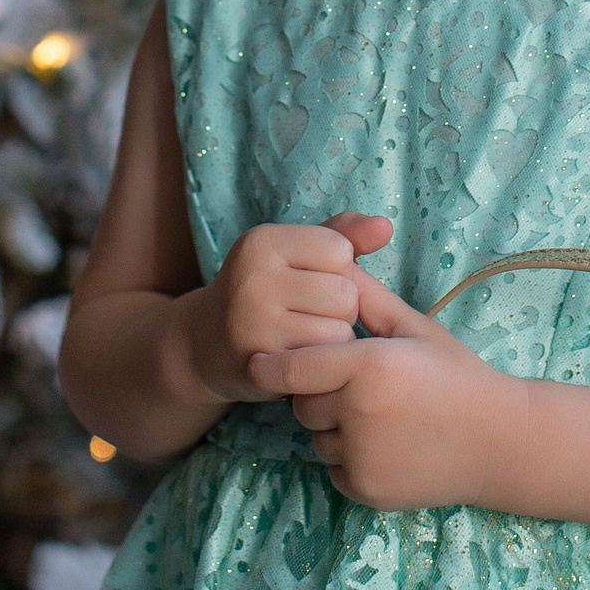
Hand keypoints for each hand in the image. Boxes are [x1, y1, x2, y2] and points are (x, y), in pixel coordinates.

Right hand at [185, 212, 393, 404]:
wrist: (203, 345)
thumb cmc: (264, 291)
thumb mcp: (294, 253)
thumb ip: (343, 234)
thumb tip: (386, 227)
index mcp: (262, 241)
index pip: (339, 250)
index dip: (337, 269)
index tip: (310, 279)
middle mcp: (253, 277)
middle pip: (345, 293)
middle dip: (340, 307)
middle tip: (308, 314)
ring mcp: (253, 323)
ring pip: (340, 330)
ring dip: (333, 338)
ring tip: (305, 335)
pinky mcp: (261, 363)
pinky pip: (324, 362)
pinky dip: (321, 363)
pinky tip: (298, 357)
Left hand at [250, 263, 528, 512]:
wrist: (500, 442)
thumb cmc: (457, 375)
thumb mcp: (414, 328)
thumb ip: (367, 297)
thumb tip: (334, 262)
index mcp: (368, 366)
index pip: (291, 369)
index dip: (271, 366)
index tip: (261, 363)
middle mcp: (359, 413)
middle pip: (302, 404)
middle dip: (318, 394)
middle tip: (357, 388)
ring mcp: (362, 456)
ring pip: (317, 438)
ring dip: (334, 428)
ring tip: (379, 417)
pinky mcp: (366, 488)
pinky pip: (334, 468)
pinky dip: (350, 458)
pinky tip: (387, 444)